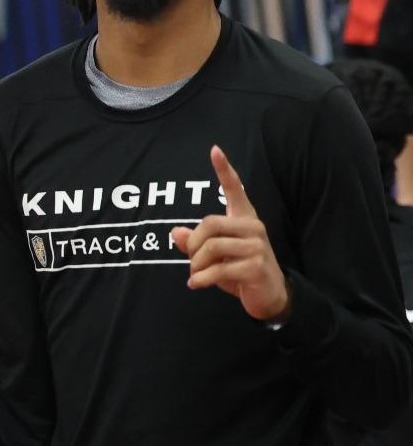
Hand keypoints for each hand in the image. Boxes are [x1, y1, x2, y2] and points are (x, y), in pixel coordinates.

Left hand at [169, 145, 289, 322]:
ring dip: (196, 263)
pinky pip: (218, 269)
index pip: (235, 190)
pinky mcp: (256, 267)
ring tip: (196, 273)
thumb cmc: (240, 270)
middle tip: (191, 259)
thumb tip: (175, 232)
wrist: (270, 295)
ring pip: (212, 246)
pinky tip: (196, 284)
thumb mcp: (215, 256)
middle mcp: (253, 228)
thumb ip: (196, 242)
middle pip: (210, 223)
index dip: (225, 170)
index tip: (215, 150)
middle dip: (193, 243)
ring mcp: (257, 247)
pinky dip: (201, 279)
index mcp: (244, 219)